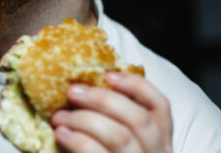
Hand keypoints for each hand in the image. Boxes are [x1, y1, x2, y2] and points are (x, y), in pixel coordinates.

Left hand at [50, 72, 172, 152]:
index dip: (136, 85)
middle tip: (72, 92)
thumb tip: (84, 90)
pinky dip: (78, 141)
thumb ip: (114, 122)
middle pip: (138, 119)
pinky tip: (61, 135)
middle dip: (102, 99)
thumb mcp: (121, 145)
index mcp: (160, 143)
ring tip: (59, 117)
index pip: (160, 107)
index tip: (107, 74)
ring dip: (85, 120)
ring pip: (120, 137)